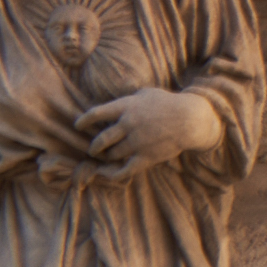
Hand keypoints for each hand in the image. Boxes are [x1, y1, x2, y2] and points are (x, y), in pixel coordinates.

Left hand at [84, 84, 224, 170]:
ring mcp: (136, 142)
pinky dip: (112, 174)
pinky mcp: (145, 157)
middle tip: (92, 148)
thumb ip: (130, 97)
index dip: (84, 120)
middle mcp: (127, 125)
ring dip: (106, 157)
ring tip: (106, 157)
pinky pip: (123, 170)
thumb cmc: (169, 103)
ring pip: (112, 154)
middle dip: (94, 146)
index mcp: (126, 107)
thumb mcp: (146, 93)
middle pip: (102, 139)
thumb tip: (117, 99)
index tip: (78, 125)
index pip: (96, 113)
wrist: (189, 120)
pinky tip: (108, 173)